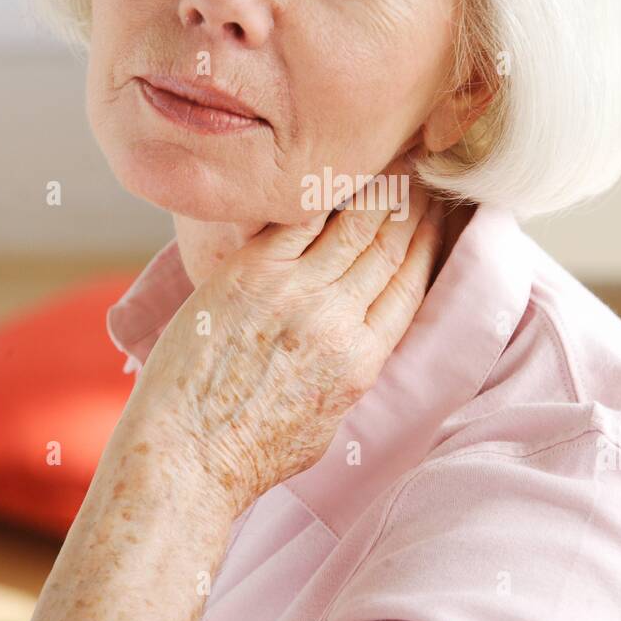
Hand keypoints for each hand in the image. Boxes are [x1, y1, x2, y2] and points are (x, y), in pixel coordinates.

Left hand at [121, 157, 446, 518]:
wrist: (186, 455)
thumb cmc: (249, 454)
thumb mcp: (326, 425)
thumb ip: (349, 376)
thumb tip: (355, 343)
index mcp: (361, 362)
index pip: (409, 286)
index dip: (426, 244)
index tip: (435, 217)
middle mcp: (336, 321)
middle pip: (386, 248)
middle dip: (409, 207)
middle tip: (420, 173)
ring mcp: (293, 294)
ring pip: (350, 227)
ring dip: (375, 191)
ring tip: (390, 164)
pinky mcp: (248, 275)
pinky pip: (296, 221)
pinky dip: (320, 196)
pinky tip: (332, 174)